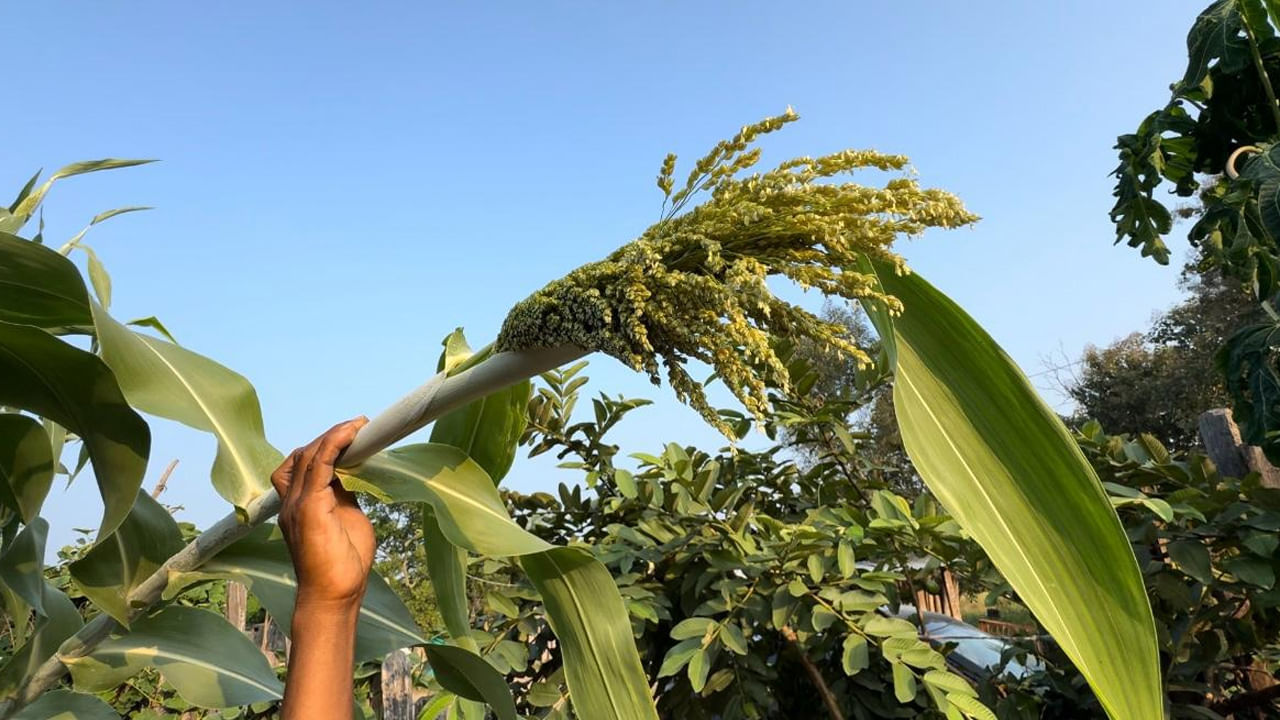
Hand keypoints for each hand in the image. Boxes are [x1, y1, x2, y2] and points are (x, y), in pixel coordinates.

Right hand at [270, 417, 374, 609]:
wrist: (335, 595)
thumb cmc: (343, 564)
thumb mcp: (346, 518)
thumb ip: (342, 495)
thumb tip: (350, 474)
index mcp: (297, 506)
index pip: (302, 464)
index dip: (324, 446)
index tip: (351, 434)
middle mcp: (291, 502)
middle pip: (303, 455)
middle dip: (330, 437)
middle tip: (359, 428)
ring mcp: (297, 504)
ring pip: (309, 455)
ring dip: (334, 436)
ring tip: (358, 426)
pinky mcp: (310, 507)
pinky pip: (320, 464)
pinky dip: (335, 444)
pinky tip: (352, 433)